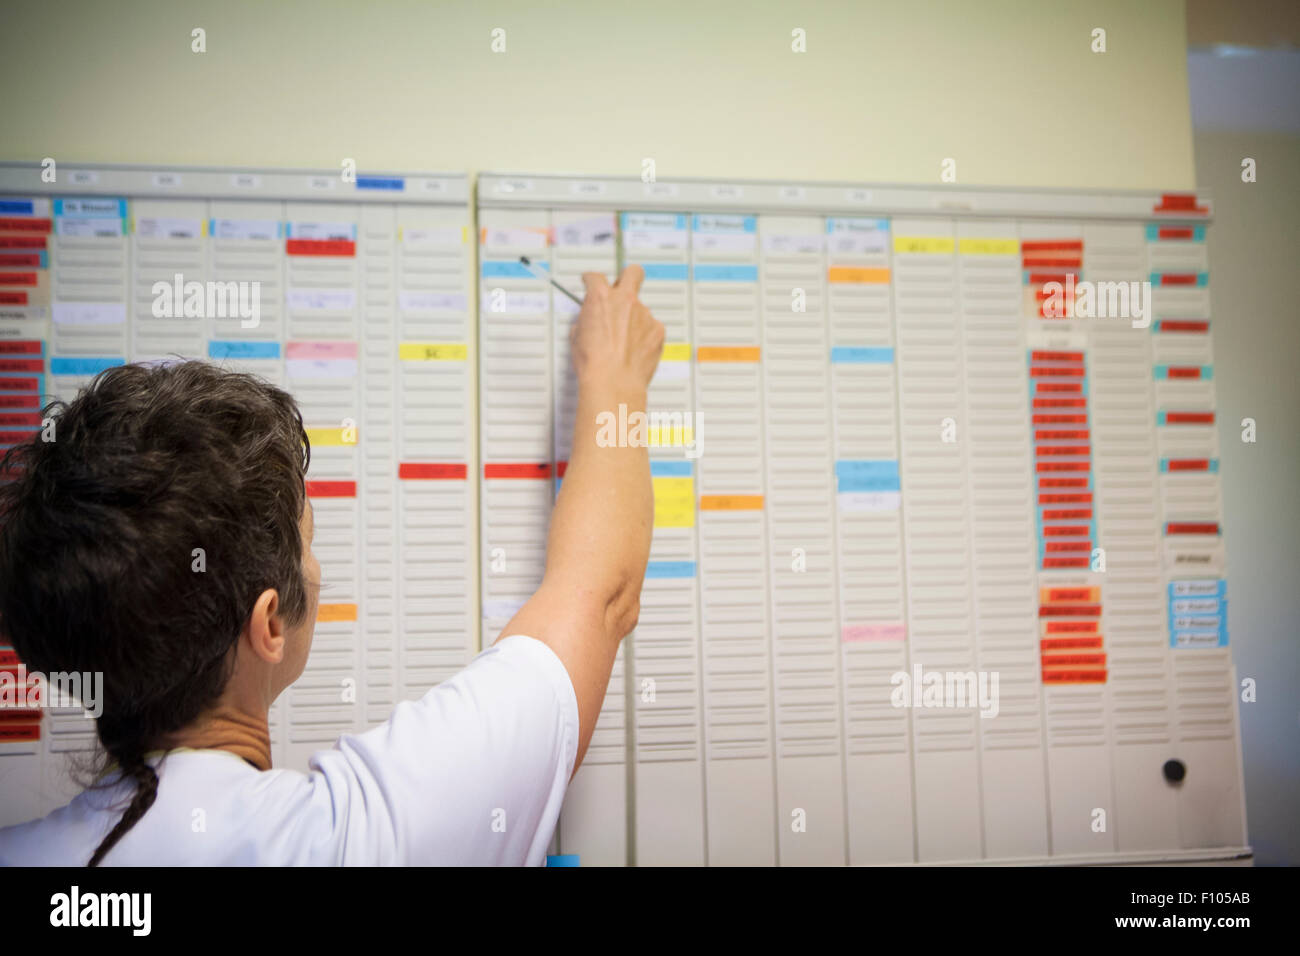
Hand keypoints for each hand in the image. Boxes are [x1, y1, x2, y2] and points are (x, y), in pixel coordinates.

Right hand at [570, 265, 663, 392]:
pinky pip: (651, 326)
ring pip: (641, 308)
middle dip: (627, 276)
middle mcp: (625, 300)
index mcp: (601, 298)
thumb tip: (589, 321)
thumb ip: (586, 320)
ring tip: (624, 340)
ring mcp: (644, 314)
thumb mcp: (576, 337)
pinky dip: (645, 334)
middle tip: (623, 286)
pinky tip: (636, 348)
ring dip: (633, 318)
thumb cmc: (594, 364)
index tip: (592, 282)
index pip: (596, 277)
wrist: (614, 383)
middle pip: (633, 272)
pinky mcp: (658, 330)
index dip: (592, 279)